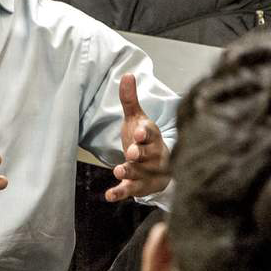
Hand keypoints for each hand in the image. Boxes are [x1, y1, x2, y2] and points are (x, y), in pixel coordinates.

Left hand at [106, 73, 170, 201]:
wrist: (161, 168)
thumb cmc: (146, 141)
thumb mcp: (137, 120)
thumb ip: (130, 101)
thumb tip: (127, 75)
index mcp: (152, 137)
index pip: (151, 133)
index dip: (144, 133)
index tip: (138, 132)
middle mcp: (152, 155)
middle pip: (148, 154)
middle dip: (140, 153)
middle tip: (131, 153)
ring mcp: (147, 172)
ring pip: (140, 173)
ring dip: (130, 172)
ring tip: (118, 170)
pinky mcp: (140, 187)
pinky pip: (130, 191)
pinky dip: (120, 193)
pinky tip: (109, 195)